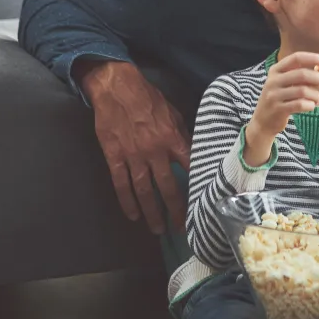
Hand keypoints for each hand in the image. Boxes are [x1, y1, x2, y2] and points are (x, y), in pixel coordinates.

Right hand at [78, 59, 190, 233]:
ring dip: (151, 212)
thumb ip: (183, 136)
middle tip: (181, 227)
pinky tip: (132, 215)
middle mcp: (155, 151)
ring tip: (157, 229)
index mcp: (173, 139)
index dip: (197, 186)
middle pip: (167, 187)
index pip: (190, 168)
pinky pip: (121, 184)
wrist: (117, 88)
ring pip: (144, 191)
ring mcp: (133, 156)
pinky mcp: (114, 157)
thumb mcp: (174, 114)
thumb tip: (194, 153)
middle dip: (175, 209)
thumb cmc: (149, 99)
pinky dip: (127, 201)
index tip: (204, 202)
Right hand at [244, 51, 318, 164]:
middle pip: (302, 74)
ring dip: (316, 95)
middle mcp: (273, 81)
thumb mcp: (285, 83)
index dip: (313, 58)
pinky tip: (310, 106)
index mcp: (276, 70)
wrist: (263, 121)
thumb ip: (300, 75)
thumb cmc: (281, 98)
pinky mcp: (278, 109)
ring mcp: (274, 95)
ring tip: (316, 99)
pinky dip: (310, 105)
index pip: (296, 58)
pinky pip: (301, 104)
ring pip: (303, 91)